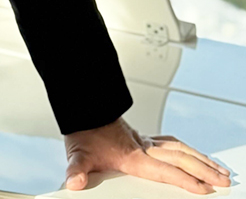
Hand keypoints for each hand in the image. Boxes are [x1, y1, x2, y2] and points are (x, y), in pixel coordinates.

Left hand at [64, 117, 230, 194]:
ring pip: (180, 149)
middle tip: (224, 180)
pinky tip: (191, 152)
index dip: (185, 180)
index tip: (204, 188)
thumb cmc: (83, 132)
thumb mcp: (77, 154)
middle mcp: (143, 147)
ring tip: (217, 168)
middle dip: (204, 170)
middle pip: (181, 159)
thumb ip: (77, 170)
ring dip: (201, 158)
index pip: (165, 170)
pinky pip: (171, 143)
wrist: (82, 109)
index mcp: (133, 156)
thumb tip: (74, 182)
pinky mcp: (143, 138)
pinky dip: (186, 149)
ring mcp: (145, 141)